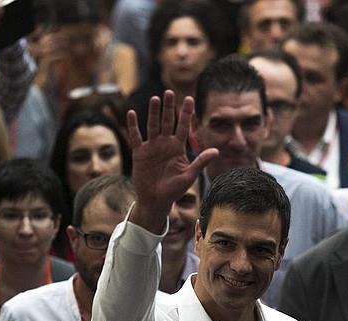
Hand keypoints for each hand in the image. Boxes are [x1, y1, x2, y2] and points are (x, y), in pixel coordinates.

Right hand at [127, 90, 217, 231]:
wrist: (156, 200)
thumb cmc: (174, 190)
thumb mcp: (189, 176)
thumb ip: (201, 162)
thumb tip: (216, 151)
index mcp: (177, 148)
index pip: (183, 126)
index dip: (185, 113)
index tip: (189, 98)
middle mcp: (165, 144)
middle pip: (167, 121)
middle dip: (168, 107)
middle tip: (169, 92)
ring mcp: (152, 147)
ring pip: (152, 125)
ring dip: (153, 112)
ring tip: (155, 99)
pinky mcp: (139, 153)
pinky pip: (136, 137)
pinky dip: (133, 126)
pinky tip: (131, 113)